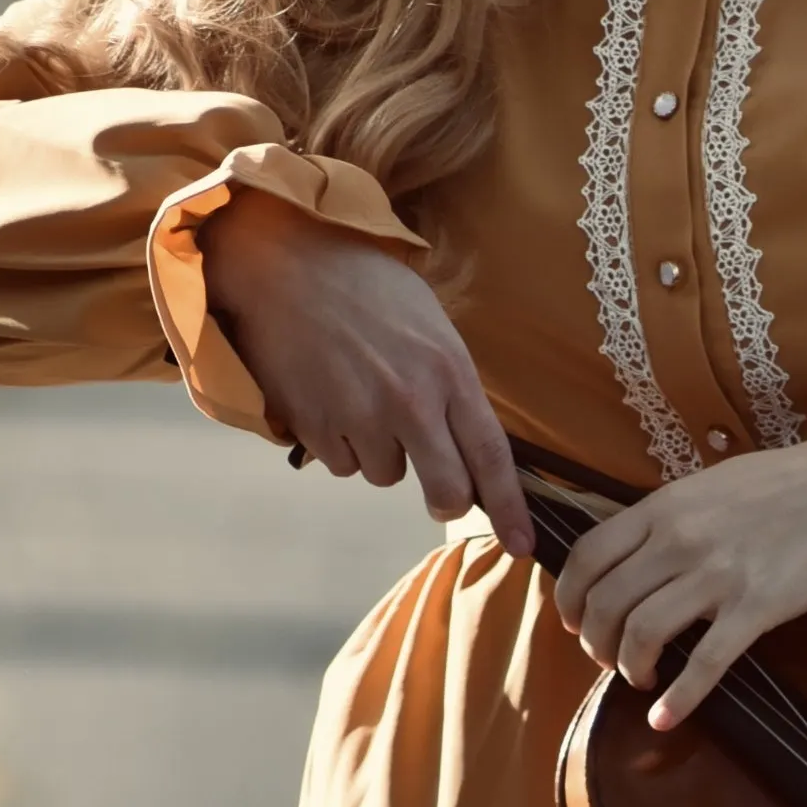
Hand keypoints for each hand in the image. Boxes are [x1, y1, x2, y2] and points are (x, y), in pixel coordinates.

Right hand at [199, 186, 532, 553]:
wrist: (283, 262)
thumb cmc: (363, 283)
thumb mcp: (428, 321)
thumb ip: (450, 382)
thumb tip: (465, 438)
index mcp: (448, 371)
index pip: (491, 455)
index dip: (509, 507)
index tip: (523, 544)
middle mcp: (409, 402)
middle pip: (446, 488)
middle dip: (447, 500)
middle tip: (440, 494)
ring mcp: (359, 417)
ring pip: (386, 475)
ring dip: (380, 452)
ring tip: (361, 397)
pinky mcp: (314, 426)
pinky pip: (341, 464)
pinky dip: (339, 444)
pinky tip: (329, 398)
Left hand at [555, 399, 806, 728]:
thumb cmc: (793, 481)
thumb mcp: (716, 483)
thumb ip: (673, 515)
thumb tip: (639, 551)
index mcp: (666, 506)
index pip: (588, 555)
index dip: (569, 597)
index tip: (574, 621)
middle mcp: (681, 539)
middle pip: (606, 602)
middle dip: (596, 642)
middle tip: (608, 658)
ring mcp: (719, 575)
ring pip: (642, 633)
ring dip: (629, 667)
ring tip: (640, 678)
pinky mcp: (758, 607)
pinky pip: (704, 664)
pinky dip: (678, 699)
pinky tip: (665, 717)